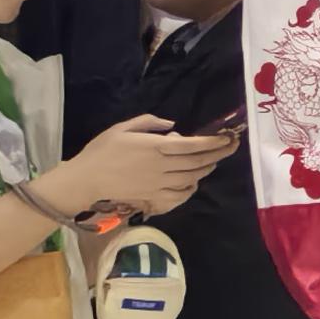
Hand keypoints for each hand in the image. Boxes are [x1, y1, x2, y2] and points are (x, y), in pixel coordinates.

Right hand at [53, 114, 237, 217]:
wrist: (86, 179)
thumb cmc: (102, 150)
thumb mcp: (122, 128)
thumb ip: (149, 123)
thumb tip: (172, 125)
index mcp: (155, 146)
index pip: (193, 144)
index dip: (213, 141)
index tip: (228, 137)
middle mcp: (162, 165)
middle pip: (198, 161)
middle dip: (219, 153)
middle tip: (233, 146)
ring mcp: (159, 183)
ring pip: (193, 177)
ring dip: (208, 168)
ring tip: (215, 160)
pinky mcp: (154, 196)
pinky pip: (181, 194)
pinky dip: (192, 187)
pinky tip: (196, 180)